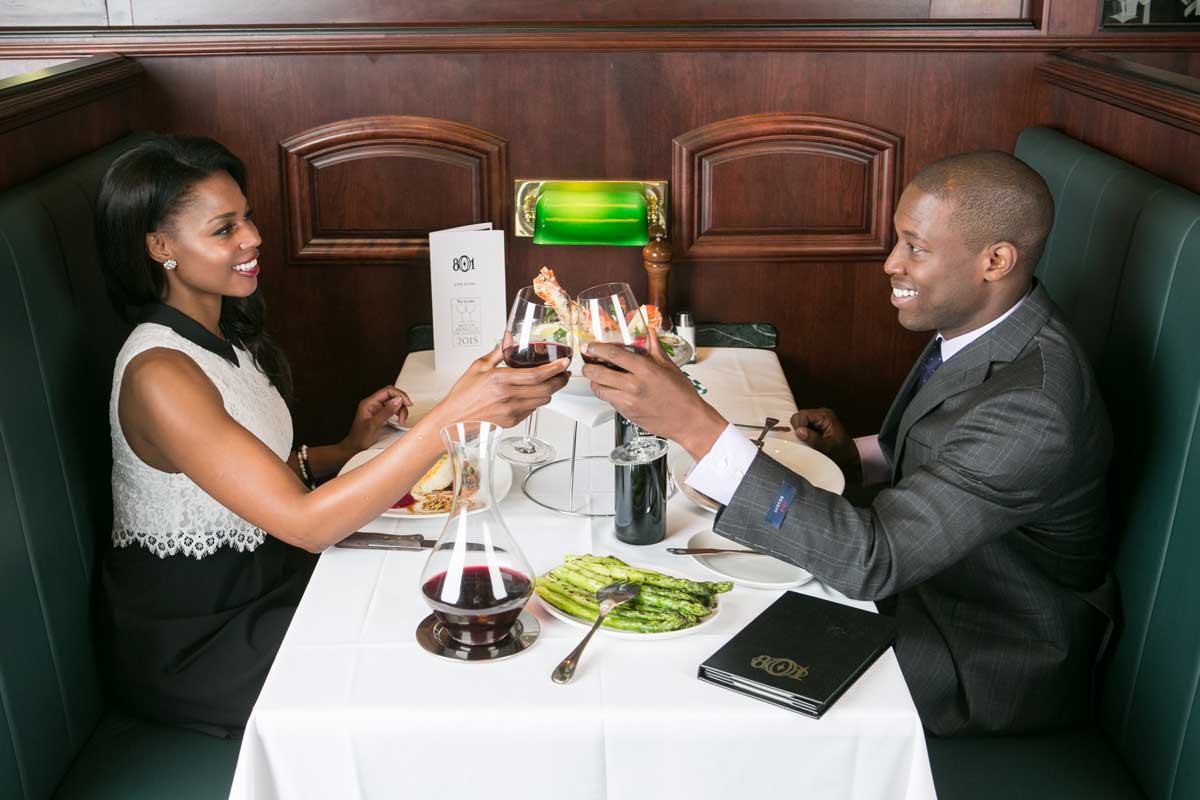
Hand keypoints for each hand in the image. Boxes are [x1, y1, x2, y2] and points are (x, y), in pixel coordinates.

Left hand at [341, 385, 411, 454]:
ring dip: (401, 410)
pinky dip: (399, 414)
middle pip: (392, 396)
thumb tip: (398, 400)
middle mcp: (373, 404)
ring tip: (401, 421)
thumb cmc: (360, 438)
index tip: (407, 403)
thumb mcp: (374, 425)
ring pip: (394, 403)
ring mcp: (377, 409)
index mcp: (369, 403)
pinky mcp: (380, 415)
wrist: (354, 448)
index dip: (399, 395)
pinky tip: (399, 420)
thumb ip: (386, 412)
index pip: (387, 391)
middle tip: (404, 416)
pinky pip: (392, 409)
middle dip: (401, 404)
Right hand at [430, 341, 569, 429]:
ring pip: (543, 400)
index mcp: (500, 380)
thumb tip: (508, 338)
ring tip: (550, 382)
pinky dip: (537, 401)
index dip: (555, 368)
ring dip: (550, 391)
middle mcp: (508, 396)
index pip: (536, 374)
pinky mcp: (513, 421)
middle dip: (560, 380)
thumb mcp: (478, 367)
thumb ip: (497, 352)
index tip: (564, 363)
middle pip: (546, 389)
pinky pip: (533, 409)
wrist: (453, 420)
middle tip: (564, 373)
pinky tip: (532, 394)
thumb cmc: (463, 395)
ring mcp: (512, 411)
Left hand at [582, 330, 726, 461]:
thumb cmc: (681, 394)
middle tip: (588, 363)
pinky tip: (610, 388)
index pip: (613, 354)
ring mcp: (628, 401)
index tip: (590, 346)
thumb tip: (648, 331)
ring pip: (599, 389)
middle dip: (588, 367)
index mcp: (645, 370)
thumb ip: (654, 347)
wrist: (688, 420)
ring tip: (597, 376)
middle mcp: (634, 386)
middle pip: (598, 373)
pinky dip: (605, 393)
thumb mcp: (669, 366)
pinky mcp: (626, 413)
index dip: (596, 349)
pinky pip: (608, 401)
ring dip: (594, 382)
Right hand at [790, 407, 860, 477]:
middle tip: (806, 441)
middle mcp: (821, 414)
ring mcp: (818, 419)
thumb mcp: (828, 448)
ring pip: (799, 422)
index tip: (801, 439)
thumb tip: (799, 431)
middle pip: (799, 417)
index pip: (802, 415)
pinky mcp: (816, 425)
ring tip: (809, 442)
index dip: (798, 427)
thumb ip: (814, 439)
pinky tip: (810, 441)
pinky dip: (803, 435)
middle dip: (799, 430)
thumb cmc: (842, 452)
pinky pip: (803, 427)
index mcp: (825, 416)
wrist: (850, 456)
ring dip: (801, 433)